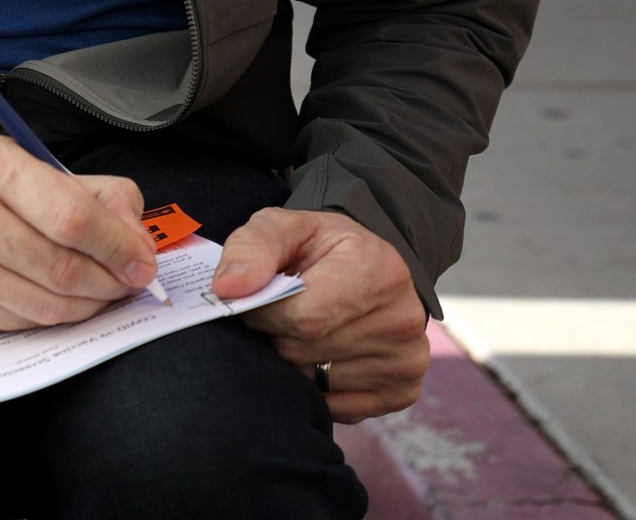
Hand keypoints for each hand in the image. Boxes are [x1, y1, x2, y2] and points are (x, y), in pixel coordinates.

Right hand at [0, 136, 165, 333]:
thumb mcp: (33, 167)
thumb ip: (97, 196)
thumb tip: (138, 243)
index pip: (70, 215)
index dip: (117, 245)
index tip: (142, 261)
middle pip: (59, 265)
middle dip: (109, 281)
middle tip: (129, 282)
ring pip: (44, 302)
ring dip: (88, 305)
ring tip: (102, 293)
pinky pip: (22, 322)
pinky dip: (54, 316)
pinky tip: (62, 301)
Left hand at [213, 208, 429, 421]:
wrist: (365, 267)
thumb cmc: (318, 248)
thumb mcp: (283, 228)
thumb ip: (251, 249)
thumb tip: (228, 289)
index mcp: (379, 269)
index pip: (303, 317)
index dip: (264, 313)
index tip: (258, 298)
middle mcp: (403, 318)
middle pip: (304, 351)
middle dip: (274, 335)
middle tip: (280, 313)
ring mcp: (407, 360)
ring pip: (313, 382)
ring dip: (292, 361)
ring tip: (304, 329)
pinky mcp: (403, 391)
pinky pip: (334, 408)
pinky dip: (315, 387)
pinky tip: (321, 355)